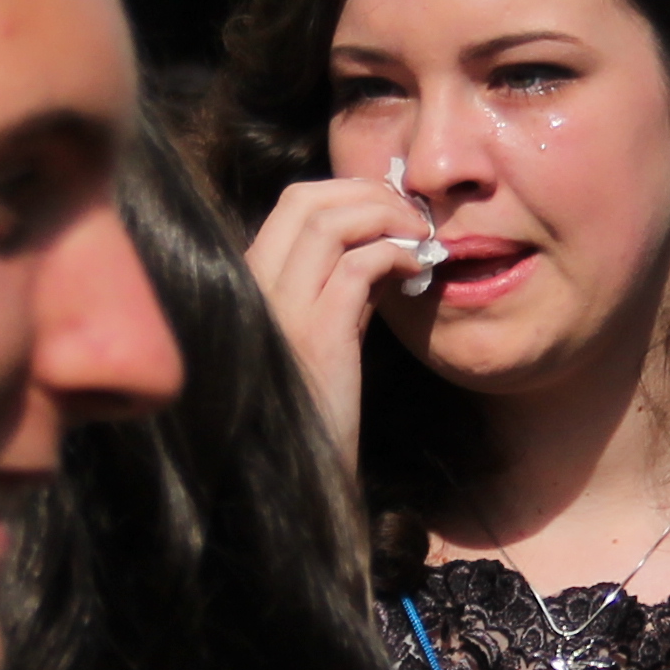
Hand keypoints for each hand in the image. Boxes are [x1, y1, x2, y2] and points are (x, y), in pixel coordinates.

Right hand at [245, 176, 436, 465]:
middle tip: (411, 216)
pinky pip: (357, 266)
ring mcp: (279, 310)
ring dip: (385, 217)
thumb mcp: (326, 332)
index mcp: (250, 283)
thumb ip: (342, 286)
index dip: (348, 193)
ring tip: (419, 237)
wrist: (304, 476)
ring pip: (327, 221)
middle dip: (367, 194)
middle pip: (305, 199)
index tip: (390, 210)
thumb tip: (382, 243)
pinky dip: (395, 254)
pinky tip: (417, 271)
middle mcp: (252, 287)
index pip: (292, 204)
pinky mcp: (315, 336)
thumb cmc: (320, 408)